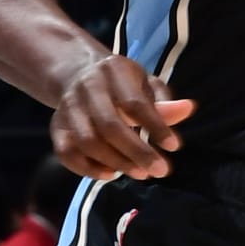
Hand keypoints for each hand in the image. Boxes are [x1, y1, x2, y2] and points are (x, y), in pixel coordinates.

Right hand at [51, 52, 191, 179]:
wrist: (77, 74)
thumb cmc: (122, 83)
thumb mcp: (146, 84)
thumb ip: (164, 101)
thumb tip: (188, 109)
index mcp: (113, 71)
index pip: (135, 103)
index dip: (155, 126)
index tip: (174, 147)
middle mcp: (86, 88)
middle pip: (109, 126)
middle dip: (137, 152)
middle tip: (159, 171)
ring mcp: (67, 108)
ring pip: (88, 142)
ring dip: (116, 162)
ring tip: (141, 174)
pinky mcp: (56, 127)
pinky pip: (67, 154)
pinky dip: (88, 169)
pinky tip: (111, 174)